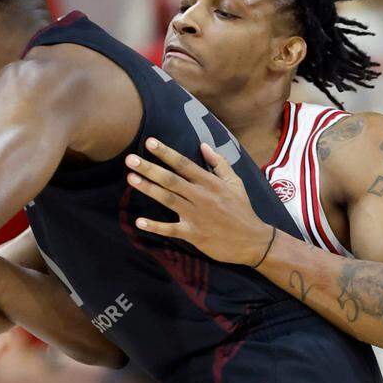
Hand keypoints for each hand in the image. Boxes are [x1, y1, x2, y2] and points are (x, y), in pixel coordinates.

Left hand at [124, 138, 272, 265]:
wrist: (253, 241)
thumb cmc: (242, 209)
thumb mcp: (236, 183)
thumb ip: (219, 163)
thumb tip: (204, 145)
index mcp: (211, 183)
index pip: (184, 164)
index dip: (166, 152)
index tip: (149, 142)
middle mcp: (202, 197)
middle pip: (171, 179)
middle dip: (150, 168)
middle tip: (130, 159)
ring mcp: (197, 216)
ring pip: (168, 199)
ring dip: (148, 189)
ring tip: (131, 178)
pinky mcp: (194, 234)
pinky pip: (171, 229)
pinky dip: (155, 226)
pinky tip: (139, 222)